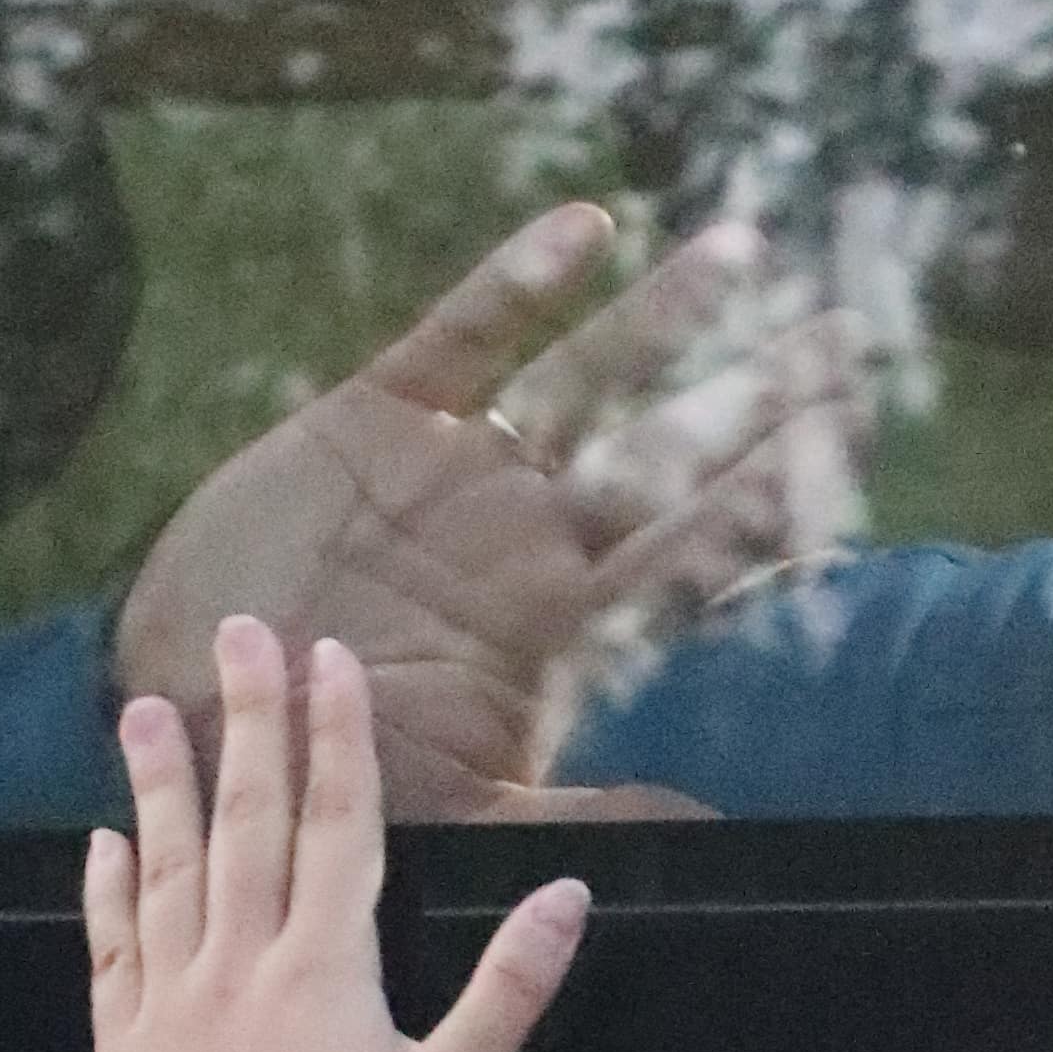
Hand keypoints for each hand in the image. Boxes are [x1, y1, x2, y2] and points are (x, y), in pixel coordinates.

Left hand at [86, 619, 585, 1051]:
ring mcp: (173, 1001)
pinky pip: (111, 950)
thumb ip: (509, 991)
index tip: (330, 658)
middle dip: (249, 720)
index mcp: (325, 967)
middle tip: (240, 632)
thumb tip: (568, 893)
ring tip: (147, 708)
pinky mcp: (125, 1049)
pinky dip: (106, 890)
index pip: (336, 825)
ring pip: (167, 868)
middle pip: (247, 820)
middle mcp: (242, 961)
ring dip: (160, 784)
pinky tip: (104, 843)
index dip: (337, 737)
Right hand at [111, 204, 857, 824]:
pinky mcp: (378, 419)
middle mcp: (527, 532)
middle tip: (853, 339)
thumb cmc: (329, 775)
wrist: (198, 716)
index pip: (690, 546)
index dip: (771, 496)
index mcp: (558, 622)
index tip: (854, 447)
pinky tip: (589, 227)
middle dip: (757, 395)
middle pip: (668, 451)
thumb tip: (710, 824)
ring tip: (749, 251)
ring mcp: (459, 469)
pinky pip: (464, 335)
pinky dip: (520, 282)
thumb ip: (582, 820)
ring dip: (665, 318)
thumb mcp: (464, 817)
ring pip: (587, 378)